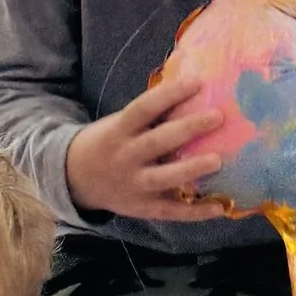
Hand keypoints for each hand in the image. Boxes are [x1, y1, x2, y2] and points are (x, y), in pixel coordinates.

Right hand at [65, 71, 221, 221]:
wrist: (76, 178)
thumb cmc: (112, 142)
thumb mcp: (121, 124)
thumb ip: (152, 114)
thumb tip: (195, 87)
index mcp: (120, 130)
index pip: (144, 108)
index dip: (169, 94)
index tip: (198, 82)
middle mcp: (126, 157)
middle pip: (157, 141)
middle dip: (187, 128)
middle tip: (218, 116)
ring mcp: (133, 184)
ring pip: (163, 178)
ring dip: (190, 169)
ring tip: (217, 160)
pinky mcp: (142, 207)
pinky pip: (170, 211)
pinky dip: (195, 212)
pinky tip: (219, 208)